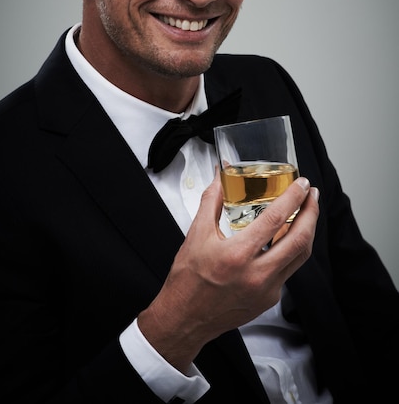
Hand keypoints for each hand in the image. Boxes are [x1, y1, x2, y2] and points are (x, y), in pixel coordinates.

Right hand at [138, 168, 318, 371]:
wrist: (185, 318)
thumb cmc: (188, 280)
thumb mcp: (196, 235)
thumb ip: (211, 202)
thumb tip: (219, 178)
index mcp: (237, 255)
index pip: (274, 220)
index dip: (293, 198)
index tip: (302, 185)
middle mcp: (257, 274)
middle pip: (299, 240)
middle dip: (311, 213)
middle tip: (312, 195)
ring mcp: (267, 290)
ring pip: (300, 257)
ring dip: (308, 231)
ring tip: (307, 213)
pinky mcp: (269, 299)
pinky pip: (288, 271)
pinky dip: (292, 251)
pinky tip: (288, 238)